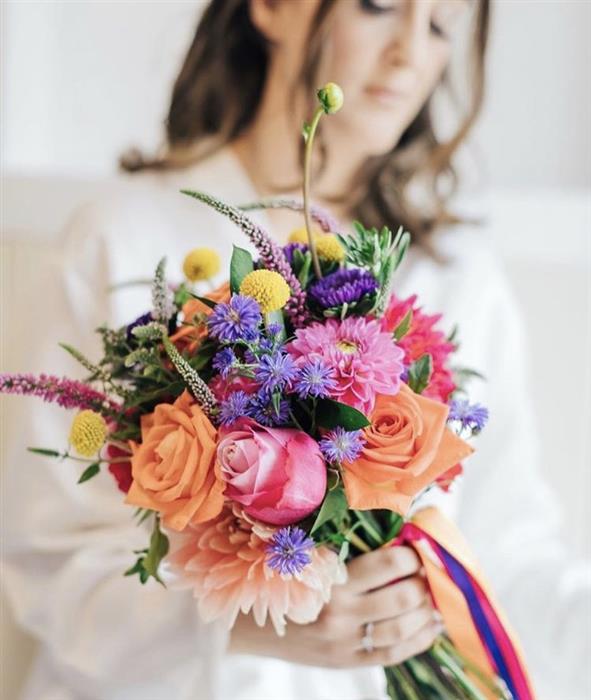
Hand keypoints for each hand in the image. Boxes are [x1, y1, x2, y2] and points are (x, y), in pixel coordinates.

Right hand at [228, 546, 442, 667]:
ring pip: (403, 628)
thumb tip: (394, 531)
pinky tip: (432, 625)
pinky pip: (394, 654)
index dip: (412, 554)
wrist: (251, 625)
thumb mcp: (307, 557)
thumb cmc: (282, 580)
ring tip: (437, 597)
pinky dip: (420, 639)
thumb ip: (345, 546)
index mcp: (330, 579)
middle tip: (433, 568)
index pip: (388, 565)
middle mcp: (340, 612)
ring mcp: (344, 642)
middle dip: (425, 582)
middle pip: (402, 597)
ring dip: (429, 611)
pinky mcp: (347, 661)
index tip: (420, 544)